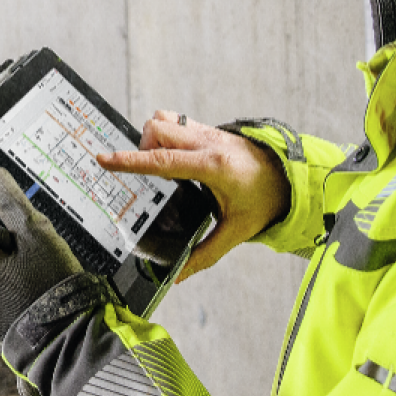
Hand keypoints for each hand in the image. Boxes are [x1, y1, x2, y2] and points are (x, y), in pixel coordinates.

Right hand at [96, 112, 289, 281]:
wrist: (290, 176)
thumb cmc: (266, 200)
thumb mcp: (236, 231)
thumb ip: (205, 253)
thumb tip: (179, 275)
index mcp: (212, 167)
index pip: (162, 160)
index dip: (130, 161)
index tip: (105, 159)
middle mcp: (208, 143)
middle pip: (156, 131)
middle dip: (143, 150)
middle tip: (154, 177)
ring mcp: (208, 132)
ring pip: (163, 121)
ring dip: (154, 140)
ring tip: (165, 168)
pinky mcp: (209, 129)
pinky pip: (175, 122)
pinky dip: (167, 137)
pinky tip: (178, 159)